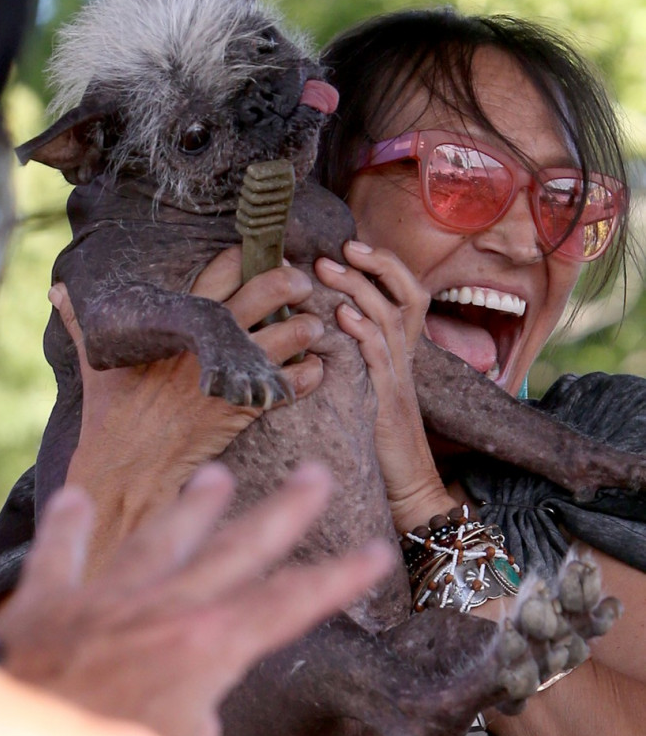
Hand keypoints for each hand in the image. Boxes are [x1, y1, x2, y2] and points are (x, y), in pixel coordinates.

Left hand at [0, 462, 392, 735]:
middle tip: (314, 474)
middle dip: (281, 513)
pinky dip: (68, 529)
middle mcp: (160, 607)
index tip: (376, 551)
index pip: (288, 604)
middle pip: (235, 551)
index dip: (338, 578)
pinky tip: (72, 497)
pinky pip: (60, 557)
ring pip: (158, 541)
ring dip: (191, 510)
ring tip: (217, 476)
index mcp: (204, 647)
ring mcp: (103, 600)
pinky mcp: (46, 606)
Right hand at [55, 246, 324, 558]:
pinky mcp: (242, 409)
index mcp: (174, 327)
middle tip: (302, 278)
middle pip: (257, 297)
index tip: (254, 249)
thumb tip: (57, 292)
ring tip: (314, 325)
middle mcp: (205, 345)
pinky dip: (304, 378)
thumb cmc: (109, 414)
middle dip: (285, 282)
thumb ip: (84, 326)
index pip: (212, 279)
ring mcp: (226, 375)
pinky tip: (314, 371)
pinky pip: (285, 387)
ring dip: (303, 329)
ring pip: (280, 339)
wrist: (126, 468)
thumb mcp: (95, 363)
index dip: (238, 260)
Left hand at [315, 241, 456, 530]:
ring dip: (357, 289)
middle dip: (370, 267)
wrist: (411, 488)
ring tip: (327, 269)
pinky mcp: (387, 401)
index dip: (386, 266)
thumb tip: (323, 328)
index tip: (354, 246)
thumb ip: (360, 359)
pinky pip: (380, 358)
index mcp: (403, 353)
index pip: (408, 294)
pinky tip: (343, 317)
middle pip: (401, 296)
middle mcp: (405, 358)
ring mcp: (398, 377)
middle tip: (334, 251)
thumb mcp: (373, 390)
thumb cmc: (384, 442)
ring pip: (388, 318)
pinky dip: (363, 333)